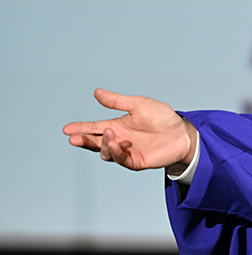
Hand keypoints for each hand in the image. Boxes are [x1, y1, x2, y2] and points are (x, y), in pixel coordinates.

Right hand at [63, 89, 196, 172]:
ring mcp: (127, 152)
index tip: (67, 129)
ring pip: (106, 153)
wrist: (181, 132)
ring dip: (104, 145)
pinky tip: (118, 143)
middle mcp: (120, 140)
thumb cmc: (162, 117)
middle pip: (96, 143)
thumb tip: (97, 92)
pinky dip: (116, 152)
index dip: (81, 128)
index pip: (95, 128)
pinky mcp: (136, 161)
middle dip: (84, 141)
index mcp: (118, 126)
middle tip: (74, 138)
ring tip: (109, 135)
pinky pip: (121, 160)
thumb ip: (117, 101)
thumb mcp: (138, 104)